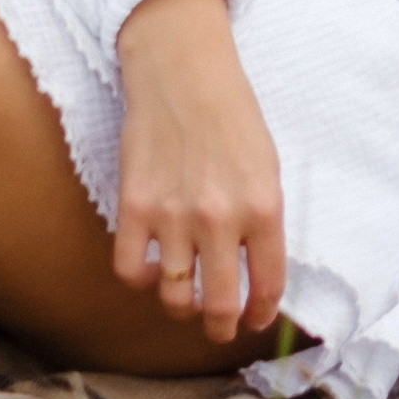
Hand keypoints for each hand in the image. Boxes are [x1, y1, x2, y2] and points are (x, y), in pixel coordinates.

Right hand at [112, 0, 286, 344]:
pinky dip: (140, 281)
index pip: (267, 285)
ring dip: (181, 308)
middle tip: (220, 327)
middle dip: (221, 327)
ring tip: (186, 300)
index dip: (261, 313)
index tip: (255, 319)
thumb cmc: (232, 115)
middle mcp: (220, 218)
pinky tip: (151, 270)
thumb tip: (257, 274)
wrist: (183, 71)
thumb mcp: (267, 166)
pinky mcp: (134, 207)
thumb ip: (263, 221)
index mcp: (264, 206)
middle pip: (217, 306)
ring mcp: (174, 216)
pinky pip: (130, 272)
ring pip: (173, 297)